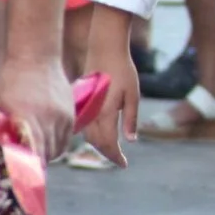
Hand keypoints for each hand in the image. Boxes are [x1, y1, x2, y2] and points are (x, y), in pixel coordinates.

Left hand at [0, 53, 73, 158]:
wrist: (35, 56)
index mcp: (28, 117)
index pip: (34, 153)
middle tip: (25, 166)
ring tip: (35, 153)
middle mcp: (49, 119)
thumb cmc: (10, 80)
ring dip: (47, 155)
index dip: (29, 168)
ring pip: (59, 149)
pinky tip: (46, 141)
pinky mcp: (71, 114)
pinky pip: (67, 139)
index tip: (22, 176)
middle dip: (36, 164)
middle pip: (47, 155)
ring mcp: (63, 117)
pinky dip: (57, 144)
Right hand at [85, 27, 140, 165]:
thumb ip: (131, 118)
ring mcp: (84, 107)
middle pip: (96, 143)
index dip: (116, 157)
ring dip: (99, 145)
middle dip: (107, 154)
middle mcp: (92, 113)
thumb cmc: (123, 71)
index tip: (124, 165)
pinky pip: (83, 125)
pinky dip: (91, 135)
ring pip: (88, 135)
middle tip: (119, 160)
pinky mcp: (80, 101)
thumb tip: (131, 141)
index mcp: (106, 112)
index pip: (109, 143)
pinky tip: (99, 136)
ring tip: (112, 150)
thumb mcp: (133, 95)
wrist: (104, 49)